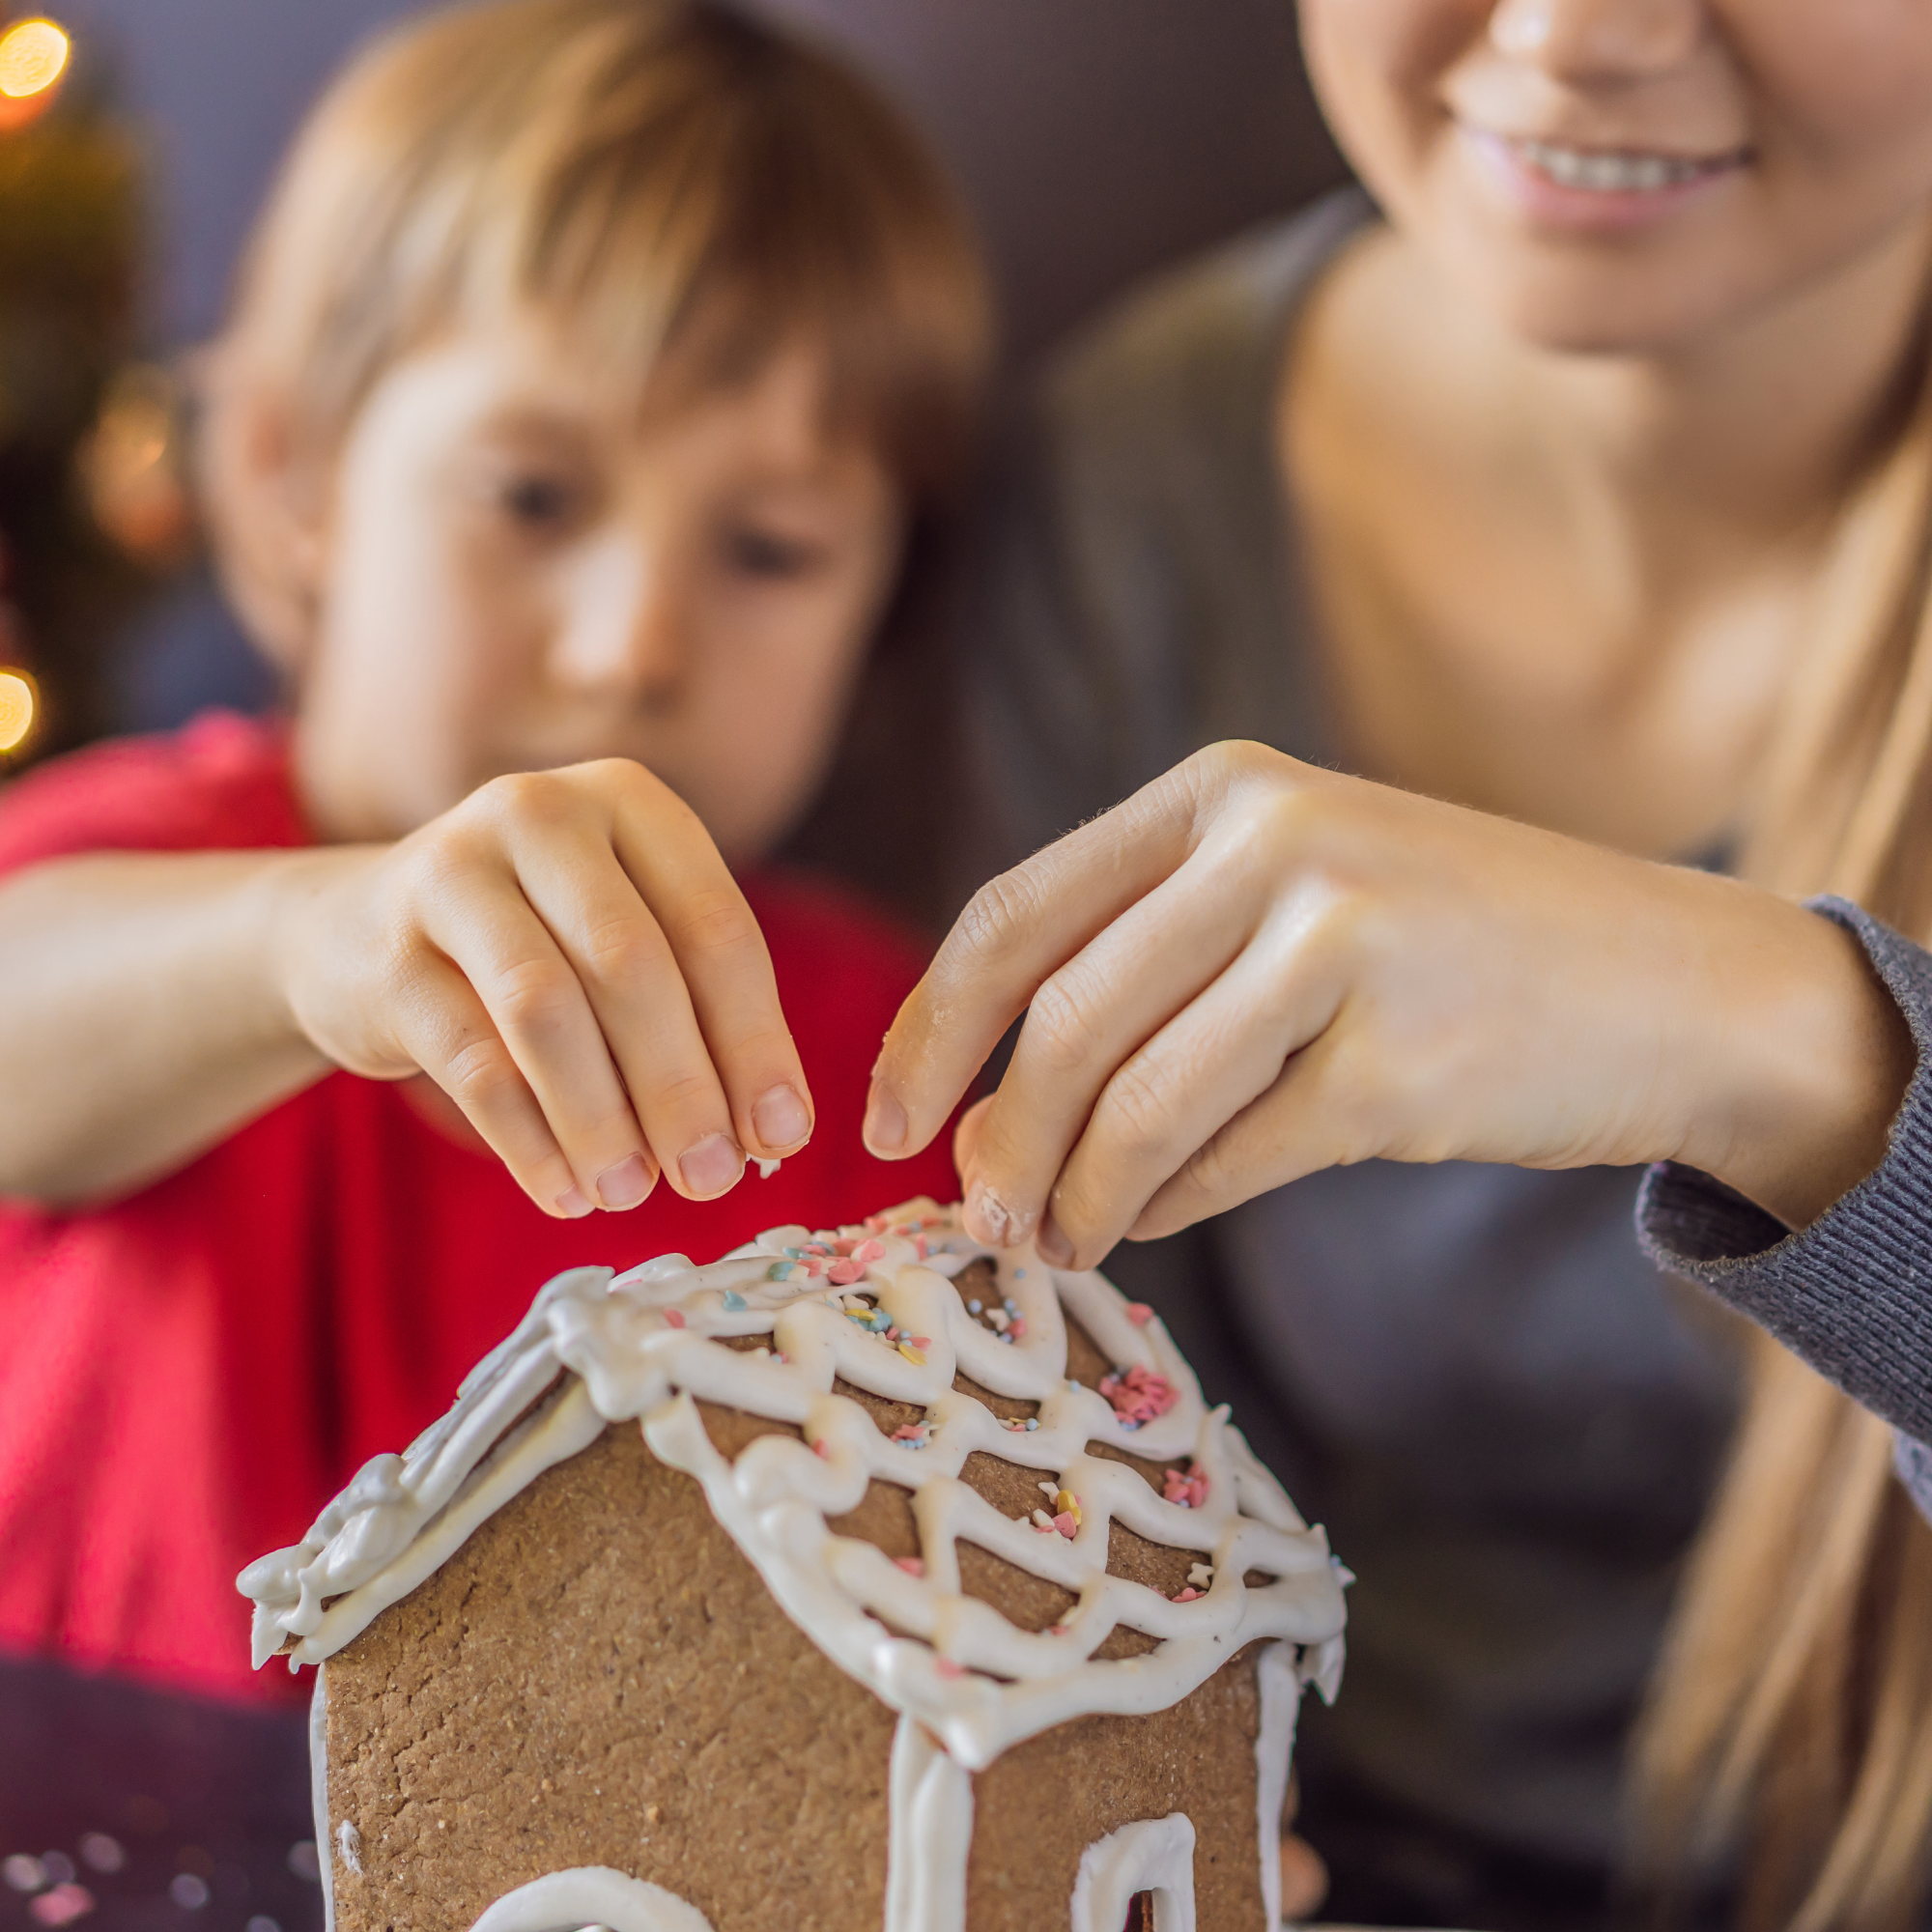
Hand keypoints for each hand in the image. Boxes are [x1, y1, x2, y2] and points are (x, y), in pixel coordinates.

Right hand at [272, 760, 811, 1216]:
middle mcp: (540, 813)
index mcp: (628, 801)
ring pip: (547, 1010)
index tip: (785, 1134)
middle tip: (713, 1178)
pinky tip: (565, 1193)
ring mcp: (451, 872)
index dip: (756, 1039)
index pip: (715, 926)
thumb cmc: (539, 943)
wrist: (357, 931)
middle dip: (682, 1086)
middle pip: (631, 964)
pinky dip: (528, 1141)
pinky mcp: (387, 952)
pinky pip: (472, 1061)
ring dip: (602, 1119)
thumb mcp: (624, 944)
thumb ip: (699, 1015)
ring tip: (634, 1193)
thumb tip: (771, 1133)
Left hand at [866, 742, 1910, 1266]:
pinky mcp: (1395, 1059)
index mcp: (1222, 794)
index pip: (1016, 915)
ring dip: (1076, 1197)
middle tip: (977, 1219)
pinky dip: (1166, 1210)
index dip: (930, 1029)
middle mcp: (1272, 846)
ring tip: (1057, 1245)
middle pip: (1062, 1021)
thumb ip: (1144, 980)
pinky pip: (1226, 1161)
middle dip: (999, 1138)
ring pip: (1136, 1104)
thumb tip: (986, 1137)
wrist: (1675, 986)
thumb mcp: (1294, 902)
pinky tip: (1146, 1226)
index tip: (885, 1125)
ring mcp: (1338, 944)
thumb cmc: (1454, 952)